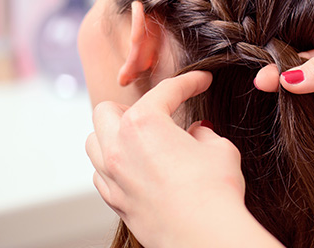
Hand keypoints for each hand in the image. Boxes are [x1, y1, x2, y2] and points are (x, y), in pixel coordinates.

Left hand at [85, 71, 250, 247]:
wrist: (205, 235)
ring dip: (113, 134)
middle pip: (106, 110)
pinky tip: (137, 168)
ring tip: (140, 138)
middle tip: (159, 112)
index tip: (201, 81)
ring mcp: (112, 176)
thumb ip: (205, 134)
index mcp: (144, 124)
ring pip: (94, 141)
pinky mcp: (115, 202)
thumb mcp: (220, 149)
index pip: (165, 91)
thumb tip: (198, 133)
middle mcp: (119, 147)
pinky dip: (114, 164)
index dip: (189, 82)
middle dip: (132, 106)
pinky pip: (101, 174)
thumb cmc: (213, 191)